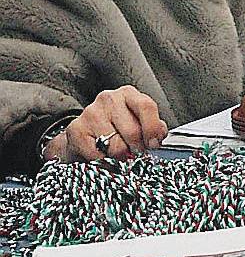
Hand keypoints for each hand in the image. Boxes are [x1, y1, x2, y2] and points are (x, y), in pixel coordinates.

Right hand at [43, 85, 168, 162]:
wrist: (84, 136)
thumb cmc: (116, 128)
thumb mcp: (138, 122)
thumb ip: (153, 127)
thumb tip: (157, 138)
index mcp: (129, 94)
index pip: (146, 107)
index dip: (152, 129)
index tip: (153, 144)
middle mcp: (109, 99)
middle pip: (132, 131)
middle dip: (137, 149)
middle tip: (134, 153)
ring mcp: (90, 113)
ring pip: (116, 147)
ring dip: (120, 157)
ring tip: (116, 153)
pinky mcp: (76, 130)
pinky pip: (98, 156)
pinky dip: (103, 162)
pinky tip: (102, 156)